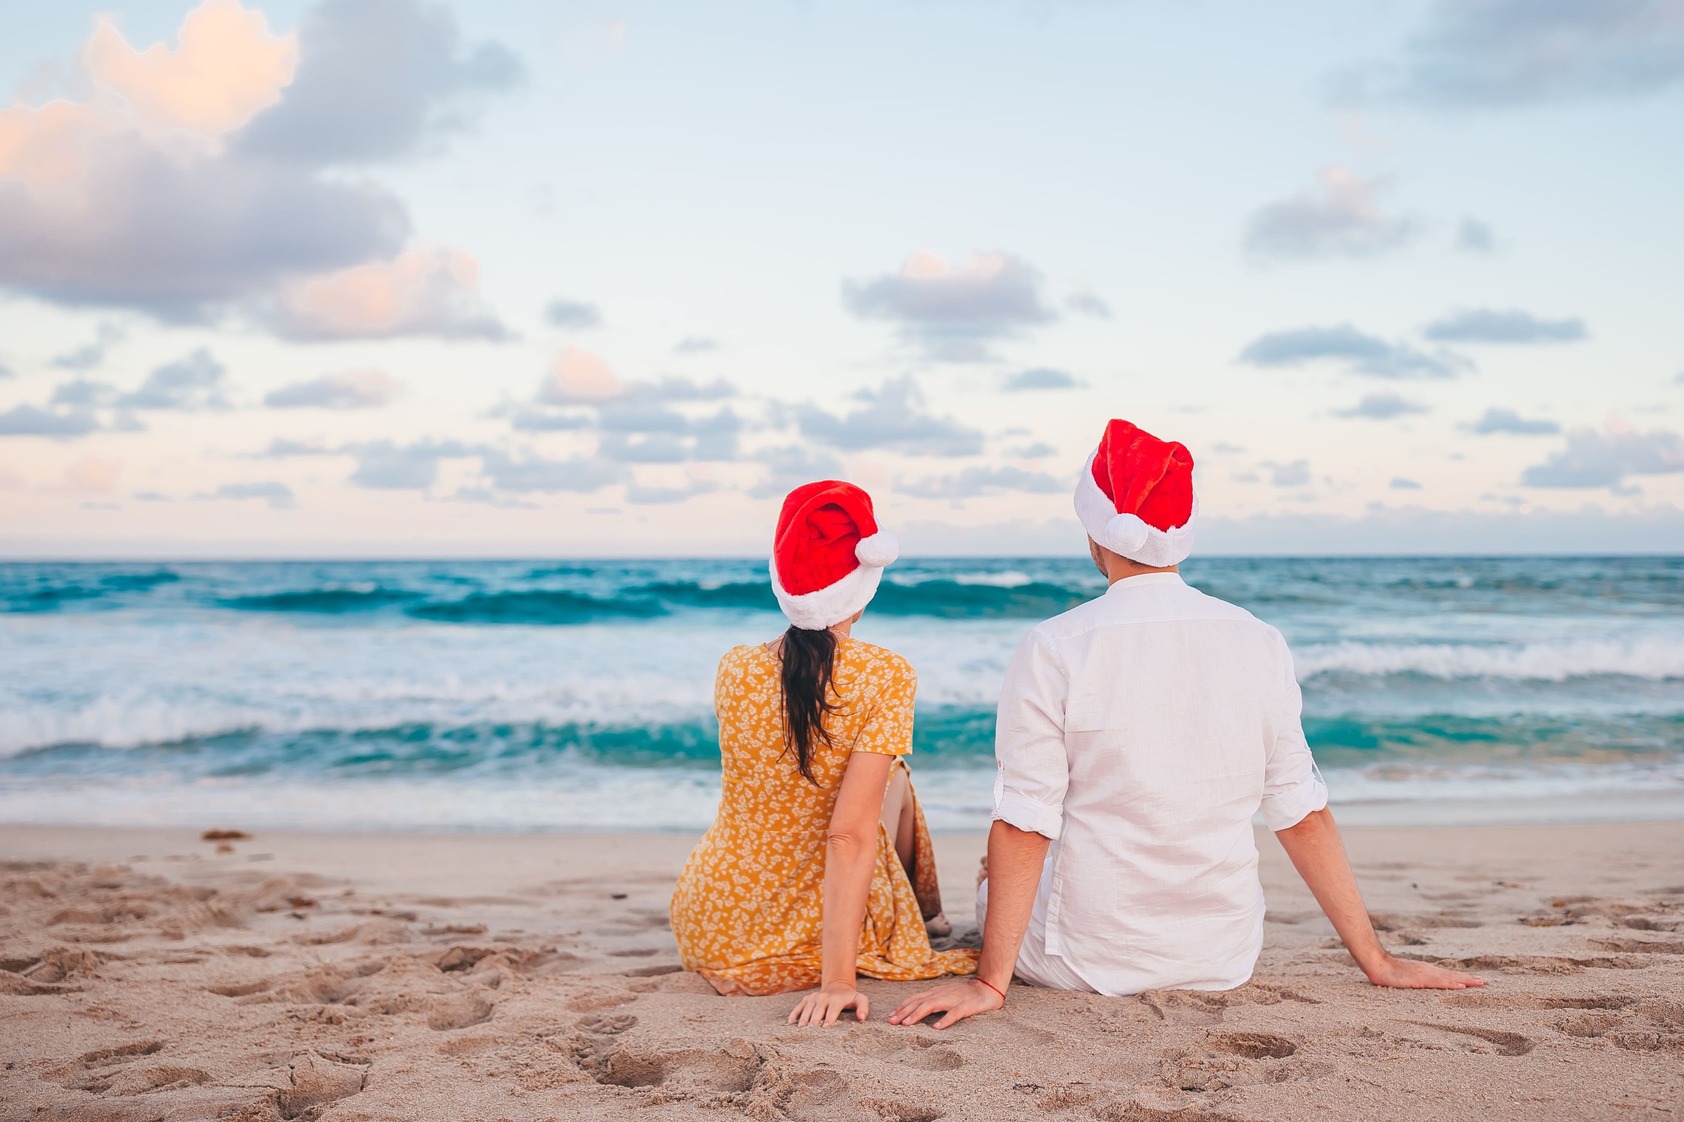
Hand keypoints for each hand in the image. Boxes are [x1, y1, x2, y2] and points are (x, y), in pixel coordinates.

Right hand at [788, 981, 869, 1026]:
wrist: (838, 986)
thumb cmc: (850, 998)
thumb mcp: (860, 999)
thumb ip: (863, 1008)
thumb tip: (861, 1018)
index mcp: (836, 999)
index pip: (831, 1012)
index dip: (828, 1021)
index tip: (824, 1030)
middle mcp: (823, 997)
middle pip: (817, 1012)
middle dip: (814, 1023)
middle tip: (810, 1035)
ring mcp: (814, 998)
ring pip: (807, 1010)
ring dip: (803, 1021)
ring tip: (801, 1032)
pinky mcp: (807, 999)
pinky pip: (799, 1007)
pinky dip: (794, 1014)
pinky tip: (790, 1023)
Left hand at [887, 978, 1003, 1028]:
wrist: (986, 988)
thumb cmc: (964, 995)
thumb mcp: (945, 996)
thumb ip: (932, 1001)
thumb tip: (916, 1011)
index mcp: (935, 993)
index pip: (914, 998)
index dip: (901, 1007)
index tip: (890, 1016)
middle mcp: (941, 994)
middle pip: (918, 1002)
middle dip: (903, 1012)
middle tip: (891, 1022)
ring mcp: (952, 1000)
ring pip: (931, 1005)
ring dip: (917, 1014)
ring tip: (906, 1024)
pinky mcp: (965, 1006)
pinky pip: (954, 1013)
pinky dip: (945, 1020)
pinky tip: (937, 1028)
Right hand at [1365, 953, 1485, 989]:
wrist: (1376, 964)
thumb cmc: (1387, 973)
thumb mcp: (1404, 978)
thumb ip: (1414, 980)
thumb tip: (1420, 984)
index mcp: (1426, 972)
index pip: (1448, 976)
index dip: (1462, 978)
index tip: (1476, 981)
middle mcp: (1429, 971)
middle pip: (1452, 976)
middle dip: (1469, 979)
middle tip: (1485, 983)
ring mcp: (1425, 974)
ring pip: (1450, 978)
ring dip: (1465, 980)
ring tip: (1479, 983)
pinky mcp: (1420, 978)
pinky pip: (1439, 982)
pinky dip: (1451, 983)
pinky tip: (1461, 985)